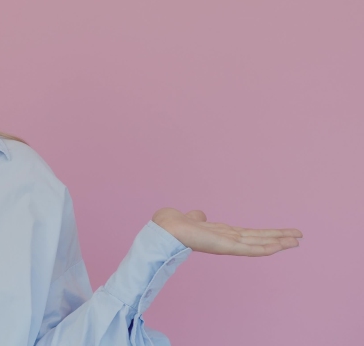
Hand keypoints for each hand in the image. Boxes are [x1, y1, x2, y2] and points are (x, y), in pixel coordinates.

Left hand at [152, 207, 302, 255]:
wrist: (164, 229)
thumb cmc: (173, 225)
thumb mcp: (190, 218)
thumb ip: (198, 218)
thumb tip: (199, 215)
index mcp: (220, 233)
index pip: (248, 234)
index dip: (265, 234)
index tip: (281, 234)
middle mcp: (227, 239)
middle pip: (258, 238)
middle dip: (278, 238)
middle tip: (299, 238)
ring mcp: (227, 244)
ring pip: (258, 243)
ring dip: (278, 242)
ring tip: (297, 242)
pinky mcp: (224, 247)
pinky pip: (248, 249)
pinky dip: (265, 248)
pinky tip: (279, 246)